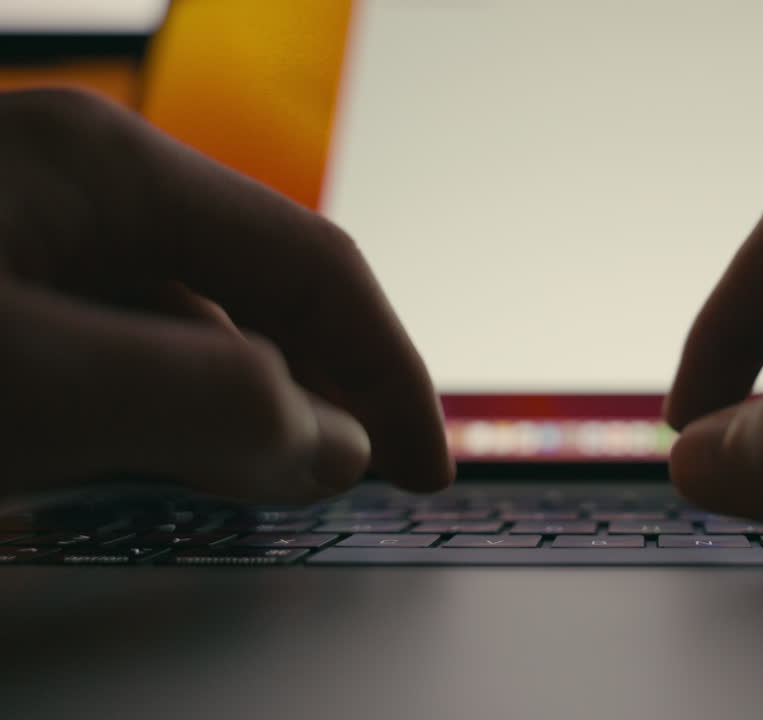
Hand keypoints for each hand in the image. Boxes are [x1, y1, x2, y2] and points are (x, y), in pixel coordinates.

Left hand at [0, 89, 451, 502]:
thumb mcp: (37, 382)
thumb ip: (209, 407)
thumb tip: (340, 446)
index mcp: (112, 171)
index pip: (316, 265)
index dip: (390, 373)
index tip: (425, 469)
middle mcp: (83, 187)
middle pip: (257, 291)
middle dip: (322, 388)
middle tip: (362, 479)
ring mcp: (32, 235)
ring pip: (184, 328)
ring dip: (236, 408)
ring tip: (266, 482)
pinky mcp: (3, 295)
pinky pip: (115, 351)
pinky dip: (156, 413)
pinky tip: (150, 461)